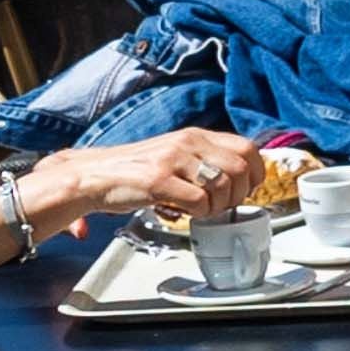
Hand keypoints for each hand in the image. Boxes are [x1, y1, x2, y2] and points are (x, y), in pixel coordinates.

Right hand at [41, 126, 264, 227]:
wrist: (95, 176)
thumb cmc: (135, 172)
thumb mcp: (175, 155)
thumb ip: (203, 160)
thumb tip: (237, 177)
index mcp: (195, 136)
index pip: (247, 147)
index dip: (254, 173)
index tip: (246, 189)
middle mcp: (187, 142)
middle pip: (241, 167)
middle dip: (239, 194)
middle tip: (223, 205)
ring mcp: (173, 160)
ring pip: (223, 185)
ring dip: (218, 206)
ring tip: (201, 211)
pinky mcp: (158, 180)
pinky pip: (198, 202)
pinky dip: (198, 214)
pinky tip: (183, 213)